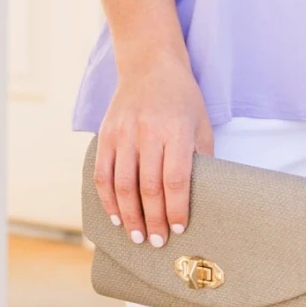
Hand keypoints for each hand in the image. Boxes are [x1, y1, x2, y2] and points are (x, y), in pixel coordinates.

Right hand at [94, 60, 214, 249]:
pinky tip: (115, 216)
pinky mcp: (106, 134)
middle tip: (158, 242)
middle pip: (148, 187)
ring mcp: (123, 133)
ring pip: (122, 184)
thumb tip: (203, 197)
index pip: (175, 179)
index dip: (176, 208)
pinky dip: (107, 199)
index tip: (179, 228)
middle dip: (153, 219)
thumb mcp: (201, 123)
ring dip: (129, 216)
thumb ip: (202, 158)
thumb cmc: (182, 98)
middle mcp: (147, 132)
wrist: (149, 64)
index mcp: (176, 130)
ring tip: (137, 237)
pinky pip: (102, 173)